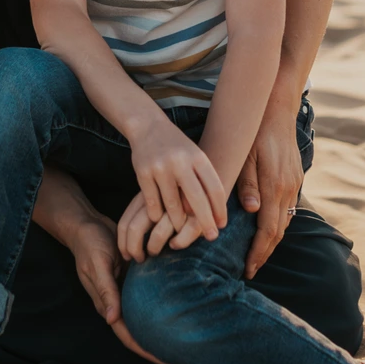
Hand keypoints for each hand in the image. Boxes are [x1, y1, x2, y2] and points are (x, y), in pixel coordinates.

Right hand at [66, 208, 168, 363]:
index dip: (145, 350)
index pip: (127, 334)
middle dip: (157, 344)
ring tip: (183, 336)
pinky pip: (146, 297)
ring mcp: (125, 290)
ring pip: (143, 316)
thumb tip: (113, 320)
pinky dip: (159, 305)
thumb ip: (105, 290)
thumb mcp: (98, 264)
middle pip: (138, 330)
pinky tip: (177, 306)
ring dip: (159, 327)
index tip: (167, 361)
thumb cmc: (89, 243)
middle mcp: (117, 300)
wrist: (87, 224)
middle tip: (183, 353)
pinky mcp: (132, 279)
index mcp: (107, 302)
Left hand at [119, 192, 207, 260]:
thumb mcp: (157, 200)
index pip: (125, 222)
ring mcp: (176, 207)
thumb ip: (143, 215)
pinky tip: (175, 244)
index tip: (125, 256)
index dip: (122, 243)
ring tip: (154, 253)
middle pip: (135, 229)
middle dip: (133, 249)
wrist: (207, 179)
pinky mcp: (196, 214)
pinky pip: (182, 236)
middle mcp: (158, 200)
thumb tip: (126, 248)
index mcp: (145, 195)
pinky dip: (178, 243)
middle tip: (138, 260)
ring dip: (153, 248)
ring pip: (157, 234)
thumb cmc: (178, 196)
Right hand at [129, 112, 226, 241]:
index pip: (214, 188)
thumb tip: (214, 213)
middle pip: (196, 199)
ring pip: (172, 205)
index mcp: (197, 157)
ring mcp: (160, 167)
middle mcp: (180, 161)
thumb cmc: (177, 147)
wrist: (148, 126)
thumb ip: (204, 180)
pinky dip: (157, 214)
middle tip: (211, 237)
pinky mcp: (143, 173)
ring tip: (181, 229)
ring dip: (177, 222)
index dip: (220, 209)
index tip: (222, 225)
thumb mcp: (195, 156)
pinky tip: (160, 219)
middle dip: (205, 221)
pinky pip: (152, 203)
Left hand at [238, 106, 303, 278]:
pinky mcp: (295, 179)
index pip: (267, 230)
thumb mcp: (245, 155)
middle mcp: (288, 189)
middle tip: (250, 270)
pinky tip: (267, 229)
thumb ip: (247, 183)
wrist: (277, 109)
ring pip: (285, 222)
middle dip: (264, 254)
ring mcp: (294, 185)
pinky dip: (278, 225)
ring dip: (272, 241)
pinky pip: (287, 209)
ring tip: (257, 255)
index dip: (257, 252)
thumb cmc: (254, 131)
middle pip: (278, 232)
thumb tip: (250, 211)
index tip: (248, 269)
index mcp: (274, 186)